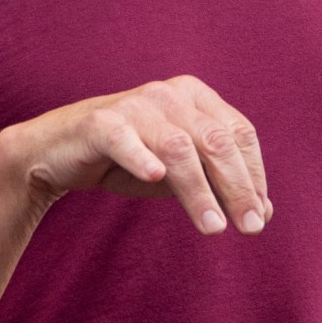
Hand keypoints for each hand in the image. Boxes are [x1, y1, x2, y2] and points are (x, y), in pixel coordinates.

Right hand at [0, 76, 270, 235]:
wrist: (58, 154)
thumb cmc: (128, 160)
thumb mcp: (179, 175)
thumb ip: (217, 186)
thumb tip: (264, 214)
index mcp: (196, 97)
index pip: (239, 134)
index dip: (254, 175)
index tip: (260, 215)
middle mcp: (170, 94)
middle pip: (215, 141)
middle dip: (237, 186)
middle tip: (251, 228)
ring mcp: (134, 105)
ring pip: (178, 147)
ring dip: (199, 190)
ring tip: (214, 228)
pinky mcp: (99, 122)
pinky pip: (124, 140)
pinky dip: (140, 157)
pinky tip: (154, 176)